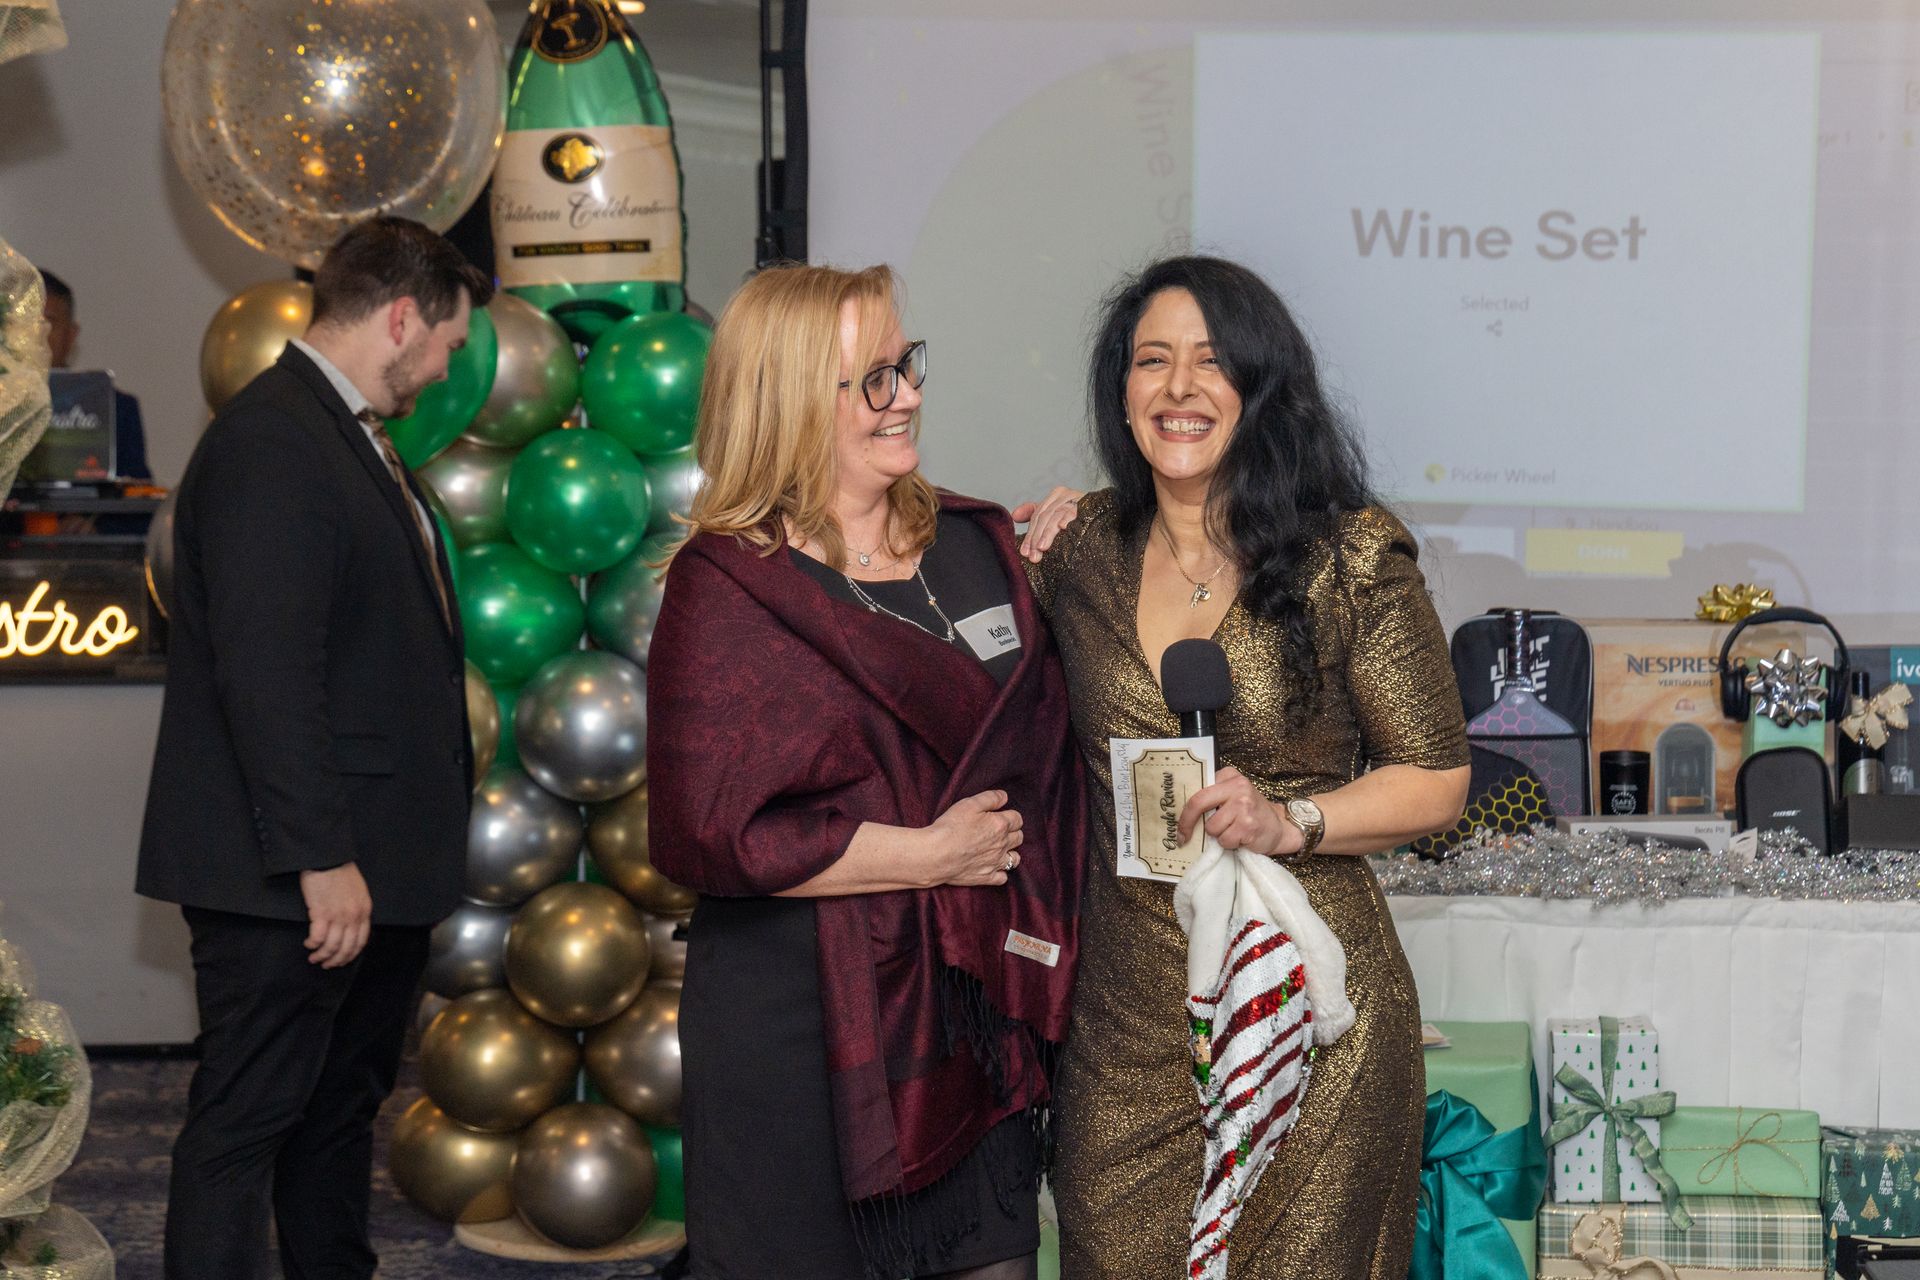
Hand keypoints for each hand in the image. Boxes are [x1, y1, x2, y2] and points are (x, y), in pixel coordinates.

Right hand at [300, 863, 371, 967]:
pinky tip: (308, 944)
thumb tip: (350, 926)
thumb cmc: (340, 871)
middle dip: (336, 960)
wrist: (327, 857)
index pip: (361, 941)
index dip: (350, 954)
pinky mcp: (321, 913)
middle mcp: (354, 916)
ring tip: (314, 957)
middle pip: (347, 948)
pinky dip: (312, 944)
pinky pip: (317, 937)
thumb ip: (356, 909)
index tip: (342, 960)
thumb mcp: (358, 891)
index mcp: (364, 911)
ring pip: (332, 946)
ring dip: (322, 956)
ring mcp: (338, 915)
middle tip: (326, 965)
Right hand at [924, 789, 1023, 885]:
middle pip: (1018, 837)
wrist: (937, 854)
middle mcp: (1002, 845)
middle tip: (998, 830)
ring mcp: (995, 863)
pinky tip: (993, 867)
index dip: (1010, 816)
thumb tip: (1004, 797)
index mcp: (1000, 825)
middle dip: (1012, 832)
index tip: (1000, 815)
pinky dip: (1001, 873)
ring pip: (1015, 858)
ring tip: (999, 849)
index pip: (1017, 819)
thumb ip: (990, 798)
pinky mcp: (986, 877)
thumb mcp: (969, 803)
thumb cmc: (951, 827)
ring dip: (1011, 852)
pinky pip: (1003, 878)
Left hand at [1012, 486, 1083, 561]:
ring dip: (1048, 533)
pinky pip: (1074, 511)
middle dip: (1036, 538)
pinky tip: (1062, 528)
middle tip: (1033, 556)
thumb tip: (1014, 515)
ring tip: (1042, 548)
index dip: (1030, 535)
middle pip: (1044, 517)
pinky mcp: (1088, 504)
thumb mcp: (1053, 516)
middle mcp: (1064, 495)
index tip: (1025, 553)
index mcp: (1055, 496)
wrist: (1104, 518)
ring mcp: (1076, 498)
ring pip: (1055, 516)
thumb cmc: (1076, 520)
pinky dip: (1067, 518)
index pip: (1038, 516)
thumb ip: (1034, 514)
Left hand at [1177, 767, 1303, 857]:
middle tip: (1183, 837)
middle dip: (1187, 824)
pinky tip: (1241, 838)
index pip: (1197, 790)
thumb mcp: (1233, 796)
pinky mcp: (1248, 825)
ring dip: (1219, 836)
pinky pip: (1225, 840)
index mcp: (1229, 776)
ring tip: (1233, 832)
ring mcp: (1244, 805)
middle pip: (1198, 803)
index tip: (1179, 825)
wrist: (1280, 827)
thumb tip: (1182, 815)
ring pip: (1212, 828)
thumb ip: (1213, 798)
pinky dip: (1230, 844)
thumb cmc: (1250, 814)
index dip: (1184, 810)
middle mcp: (1237, 786)